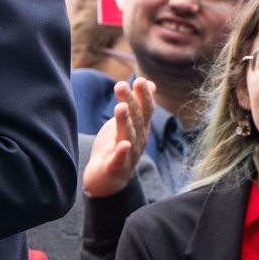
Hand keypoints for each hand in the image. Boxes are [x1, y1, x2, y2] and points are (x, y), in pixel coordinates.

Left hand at [83, 78, 156, 198]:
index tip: (140, 80)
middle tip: (121, 85)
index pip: (145, 109)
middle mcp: (138, 140)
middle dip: (130, 102)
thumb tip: (149, 82)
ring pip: (128, 136)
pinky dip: (122, 152)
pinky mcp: (116, 167)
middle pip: (136, 119)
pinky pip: (120, 160)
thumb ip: (138, 104)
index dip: (144, 96)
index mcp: (140, 128)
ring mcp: (128, 154)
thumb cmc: (118, 146)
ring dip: (125, 122)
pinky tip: (123, 145)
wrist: (109, 179)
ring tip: (121, 108)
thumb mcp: (130, 123)